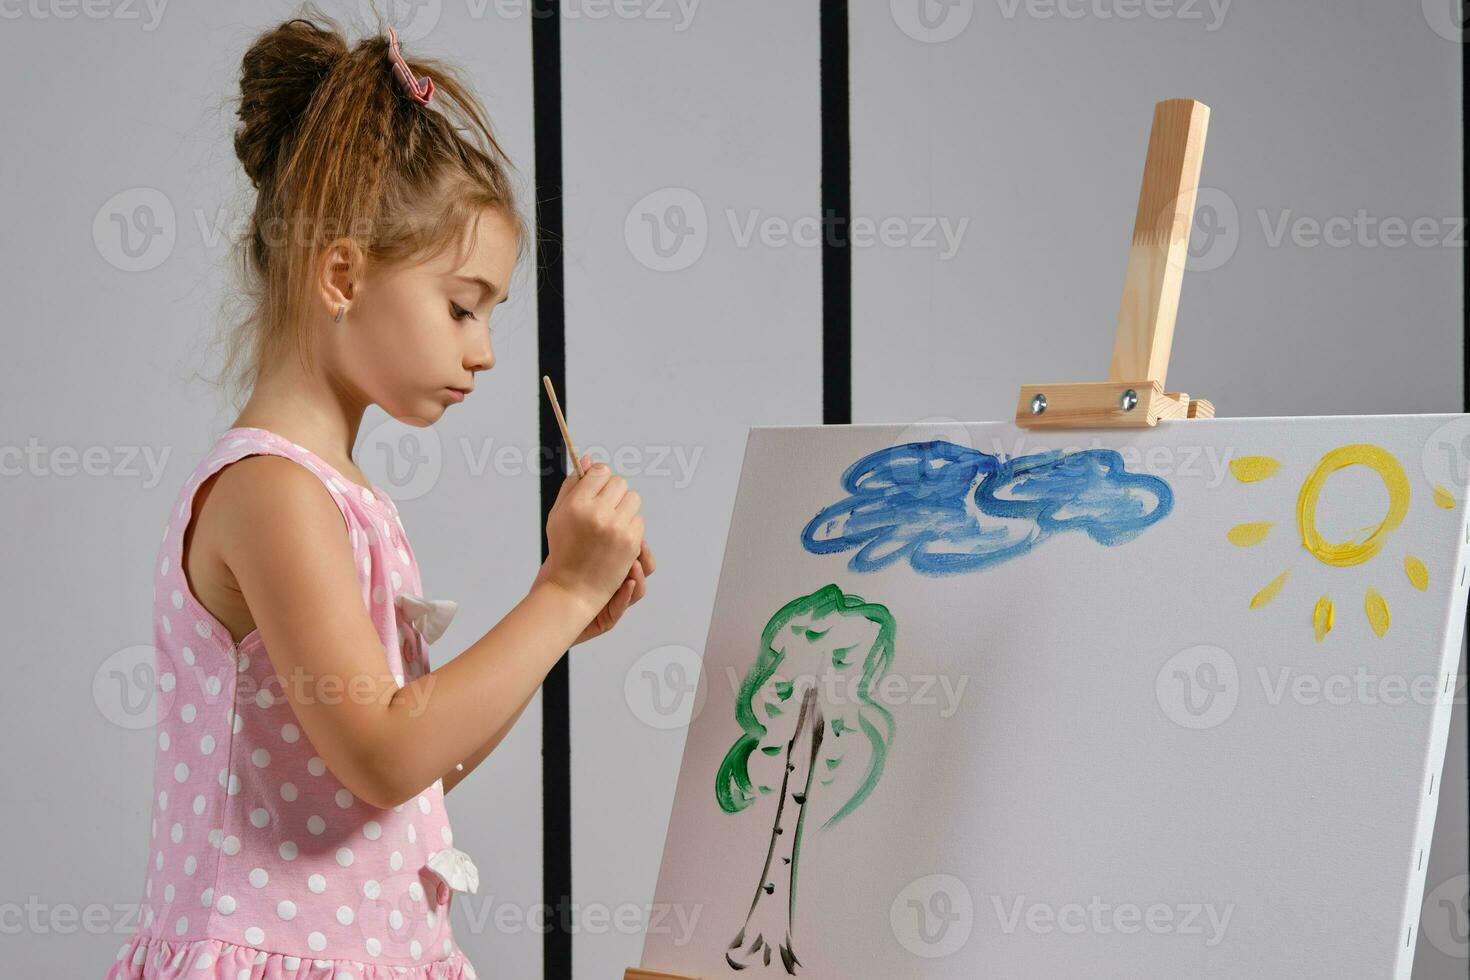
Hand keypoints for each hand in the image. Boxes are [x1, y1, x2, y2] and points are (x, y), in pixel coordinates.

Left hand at [532, 536, 654, 644]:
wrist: (546, 600)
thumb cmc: (558, 574)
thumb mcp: (572, 545)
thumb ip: (588, 529)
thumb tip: (598, 504)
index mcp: (614, 564)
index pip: (637, 551)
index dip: (640, 541)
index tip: (634, 526)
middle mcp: (618, 582)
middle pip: (645, 571)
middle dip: (645, 558)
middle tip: (639, 546)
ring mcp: (614, 601)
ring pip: (638, 591)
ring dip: (638, 577)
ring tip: (634, 566)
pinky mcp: (606, 619)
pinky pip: (620, 609)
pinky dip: (625, 597)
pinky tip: (626, 585)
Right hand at [538, 454, 650, 638]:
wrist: (573, 588)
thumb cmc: (563, 549)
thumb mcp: (559, 515)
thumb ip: (573, 485)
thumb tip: (588, 459)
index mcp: (577, 504)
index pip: (600, 472)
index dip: (599, 478)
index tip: (596, 486)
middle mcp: (597, 514)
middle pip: (619, 482)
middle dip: (613, 492)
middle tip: (603, 506)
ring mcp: (616, 529)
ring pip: (633, 499)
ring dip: (624, 508)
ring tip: (610, 523)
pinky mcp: (631, 543)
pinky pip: (639, 520)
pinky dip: (630, 526)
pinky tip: (616, 538)